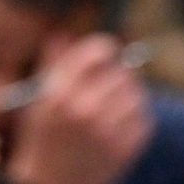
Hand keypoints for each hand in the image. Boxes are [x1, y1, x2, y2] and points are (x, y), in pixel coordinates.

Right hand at [5, 34, 153, 183]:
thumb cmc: (43, 141)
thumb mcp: (40, 101)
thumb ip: (52, 65)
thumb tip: (63, 34)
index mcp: (60, 95)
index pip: (97, 52)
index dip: (106, 47)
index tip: (108, 50)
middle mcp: (85, 111)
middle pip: (120, 72)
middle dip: (117, 72)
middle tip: (111, 78)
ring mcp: (107, 133)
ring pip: (135, 94)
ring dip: (128, 93)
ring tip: (114, 101)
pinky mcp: (124, 150)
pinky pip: (143, 118)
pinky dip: (136, 115)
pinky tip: (120, 120)